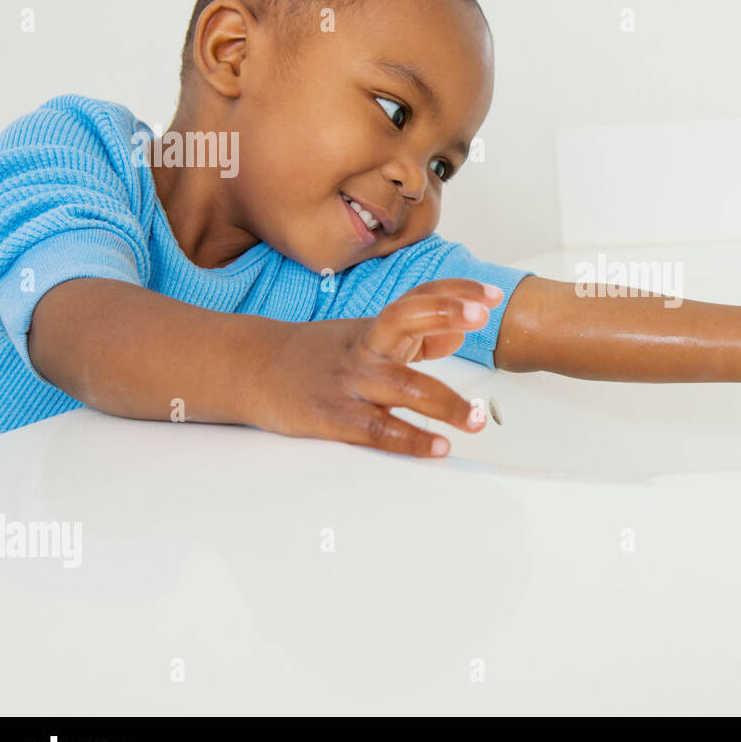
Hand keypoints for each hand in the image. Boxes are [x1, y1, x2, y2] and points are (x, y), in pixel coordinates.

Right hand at [253, 278, 501, 456]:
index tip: (491, 297)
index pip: (420, 299)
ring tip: (473, 417)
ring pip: (399, 384)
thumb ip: (417, 336)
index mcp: (376, 328)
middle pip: (405, 320)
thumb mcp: (367, 337)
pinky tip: (437, 447)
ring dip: (442, 401)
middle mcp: (366, 348)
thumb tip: (458, 332)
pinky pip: (375, 428)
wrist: (249, 368)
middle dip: (444, 315)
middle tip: (481, 320)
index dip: (456, 294)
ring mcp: (350, 381)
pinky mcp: (332, 416)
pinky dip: (408, 439)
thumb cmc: (316, 354)